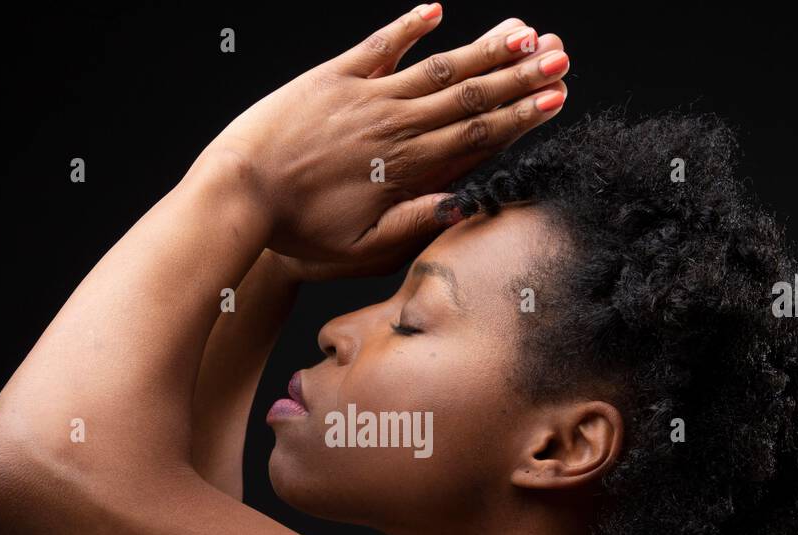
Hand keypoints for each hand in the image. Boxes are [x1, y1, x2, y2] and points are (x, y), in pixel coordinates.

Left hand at [203, 5, 569, 265]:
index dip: (520, 115)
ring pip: (437, 67)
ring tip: (524, 33)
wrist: (237, 192)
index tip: (556, 99)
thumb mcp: (361, 248)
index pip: (476, 135)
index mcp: (405, 166)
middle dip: (519, 77)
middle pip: (469, 95)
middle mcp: (393, 123)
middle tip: (560, 59)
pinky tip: (435, 10)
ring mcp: (364, 95)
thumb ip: (414, 224)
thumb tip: (465, 204)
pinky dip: (409, 25)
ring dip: (484, 49)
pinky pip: (380, 45)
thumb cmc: (295, 231)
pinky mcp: (331, 77)